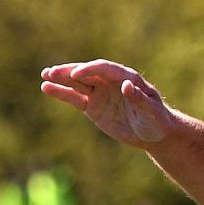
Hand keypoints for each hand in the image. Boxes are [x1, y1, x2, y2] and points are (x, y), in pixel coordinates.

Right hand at [39, 60, 175, 147]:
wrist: (154, 134)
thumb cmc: (158, 121)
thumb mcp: (152, 112)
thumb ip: (140, 99)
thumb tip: (127, 85)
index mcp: (127, 78)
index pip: (105, 69)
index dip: (90, 70)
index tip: (76, 74)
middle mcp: (111, 82)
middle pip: (87, 73)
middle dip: (70, 71)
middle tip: (52, 72)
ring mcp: (100, 93)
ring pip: (78, 83)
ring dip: (61, 78)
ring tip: (45, 75)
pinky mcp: (93, 106)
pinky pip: (75, 97)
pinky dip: (61, 92)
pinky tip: (46, 87)